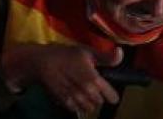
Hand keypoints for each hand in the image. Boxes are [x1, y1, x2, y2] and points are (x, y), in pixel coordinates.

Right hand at [3, 43, 120, 115]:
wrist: (41, 62)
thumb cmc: (64, 54)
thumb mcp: (86, 51)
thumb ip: (105, 57)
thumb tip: (121, 53)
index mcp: (95, 80)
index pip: (113, 98)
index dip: (109, 92)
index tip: (104, 87)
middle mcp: (87, 93)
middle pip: (100, 103)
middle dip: (97, 96)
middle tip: (89, 86)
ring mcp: (76, 99)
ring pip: (89, 108)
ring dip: (87, 102)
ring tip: (81, 91)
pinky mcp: (65, 103)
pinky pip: (77, 109)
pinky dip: (76, 104)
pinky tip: (72, 94)